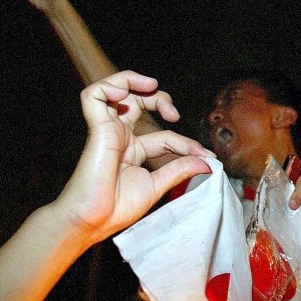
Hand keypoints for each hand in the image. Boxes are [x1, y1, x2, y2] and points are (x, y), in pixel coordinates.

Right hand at [54, 71, 212, 243]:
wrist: (93, 221)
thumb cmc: (116, 208)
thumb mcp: (156, 185)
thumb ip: (179, 169)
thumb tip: (207, 162)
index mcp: (133, 150)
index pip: (165, 135)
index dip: (186, 142)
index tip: (206, 156)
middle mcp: (119, 136)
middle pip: (137, 101)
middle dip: (159, 97)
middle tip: (173, 113)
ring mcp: (107, 130)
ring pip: (113, 89)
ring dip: (132, 79)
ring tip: (151, 86)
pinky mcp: (96, 128)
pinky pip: (93, 95)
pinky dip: (110, 85)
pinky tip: (125, 93)